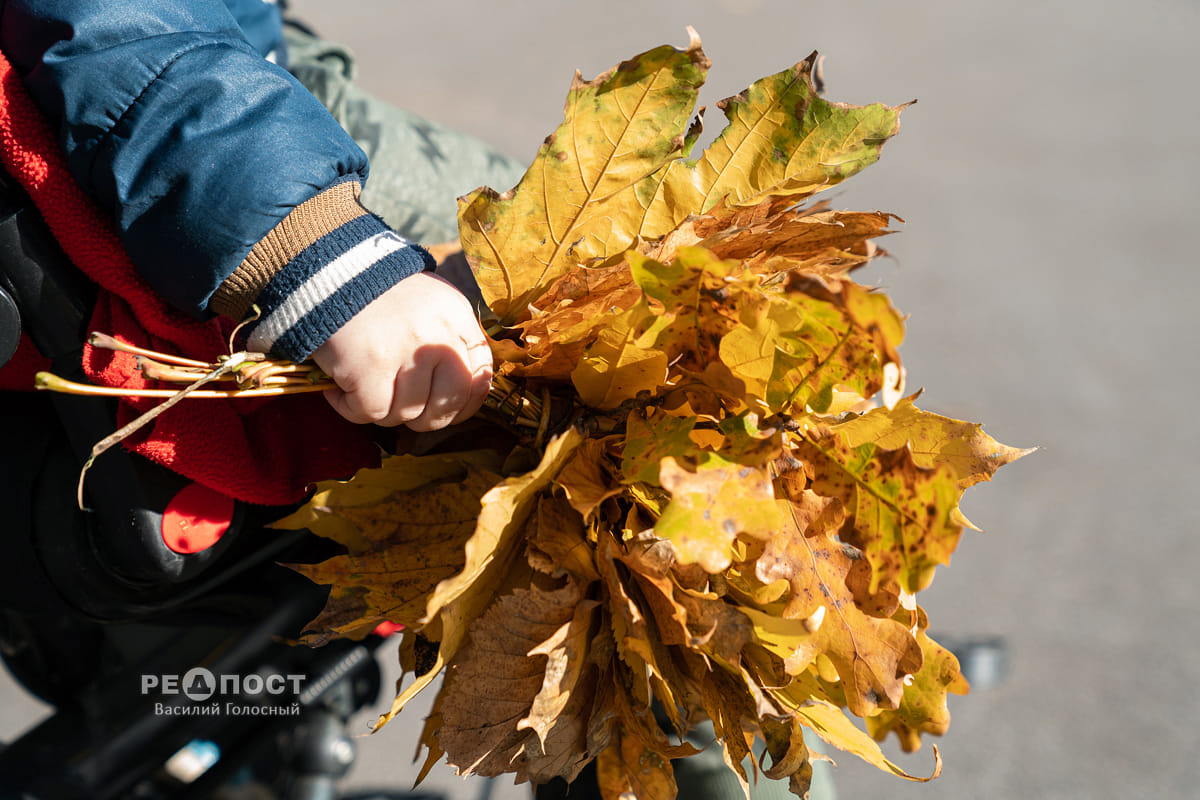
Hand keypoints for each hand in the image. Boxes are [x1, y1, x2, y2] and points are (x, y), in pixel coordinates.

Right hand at [310, 271, 492, 430]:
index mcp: (456, 317)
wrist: (326, 271)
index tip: (444, 411)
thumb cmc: (377, 295)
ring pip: (406, 413)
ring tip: (363, 387)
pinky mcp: (369, 367)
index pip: (479, 377)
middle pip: (448, 404)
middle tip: (402, 410)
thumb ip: (447, 340)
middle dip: (427, 419)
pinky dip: (351, 408)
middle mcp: (437, 336)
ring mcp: (404, 352)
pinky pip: (371, 412)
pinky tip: (340, 390)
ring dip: (382, 410)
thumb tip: (459, 394)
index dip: (464, 405)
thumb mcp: (428, 305)